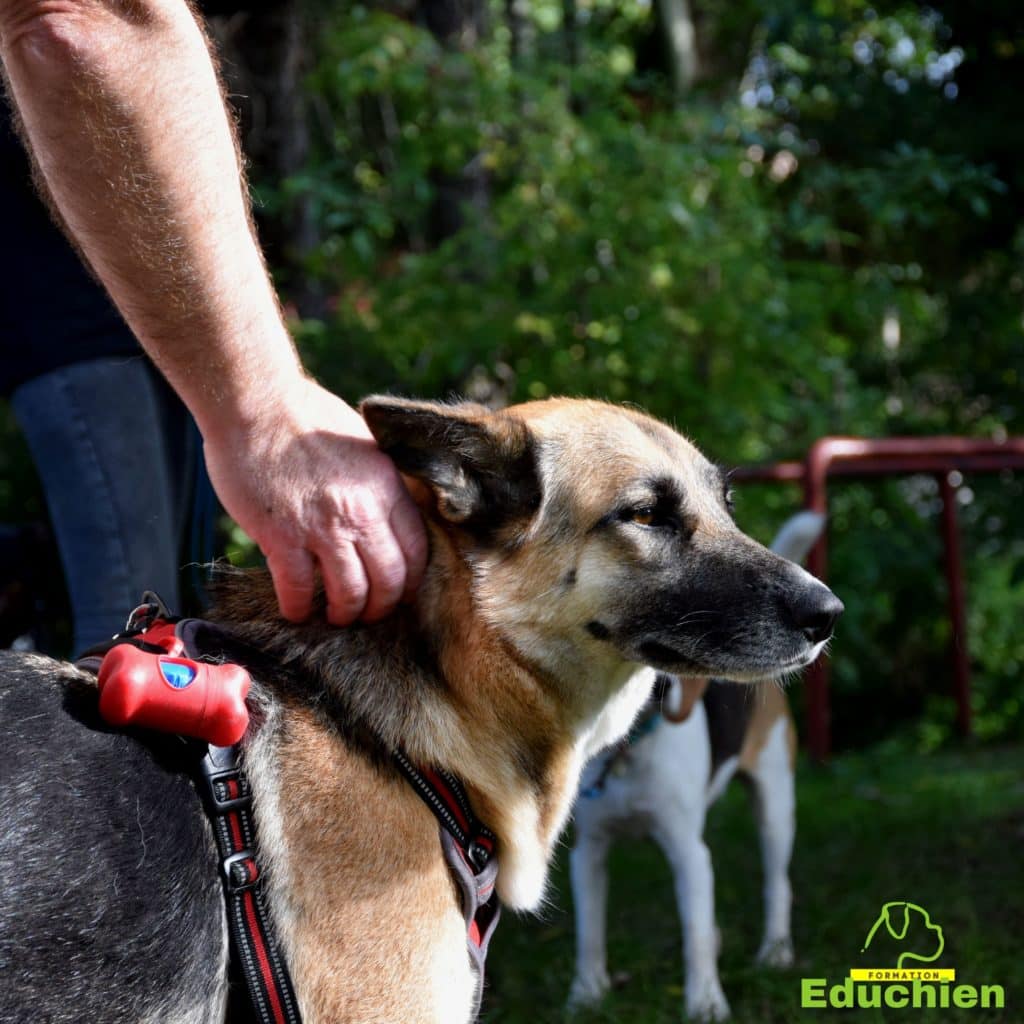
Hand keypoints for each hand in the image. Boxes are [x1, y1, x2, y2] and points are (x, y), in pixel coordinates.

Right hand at [202, 377, 427, 624]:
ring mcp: (322, 527)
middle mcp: (361, 511)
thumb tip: (392, 509)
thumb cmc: (308, 417)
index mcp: (387, 488)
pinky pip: (298, 589)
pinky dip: (299, 607)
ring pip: (349, 593)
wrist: (256, 402)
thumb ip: (381, 482)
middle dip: (381, 607)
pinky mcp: (282, 536)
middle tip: (369, 613)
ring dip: (345, 613)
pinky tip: (296, 610)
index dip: (410, 582)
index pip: (416, 551)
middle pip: (388, 581)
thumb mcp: (365, 445)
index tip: (401, 593)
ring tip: (336, 616)